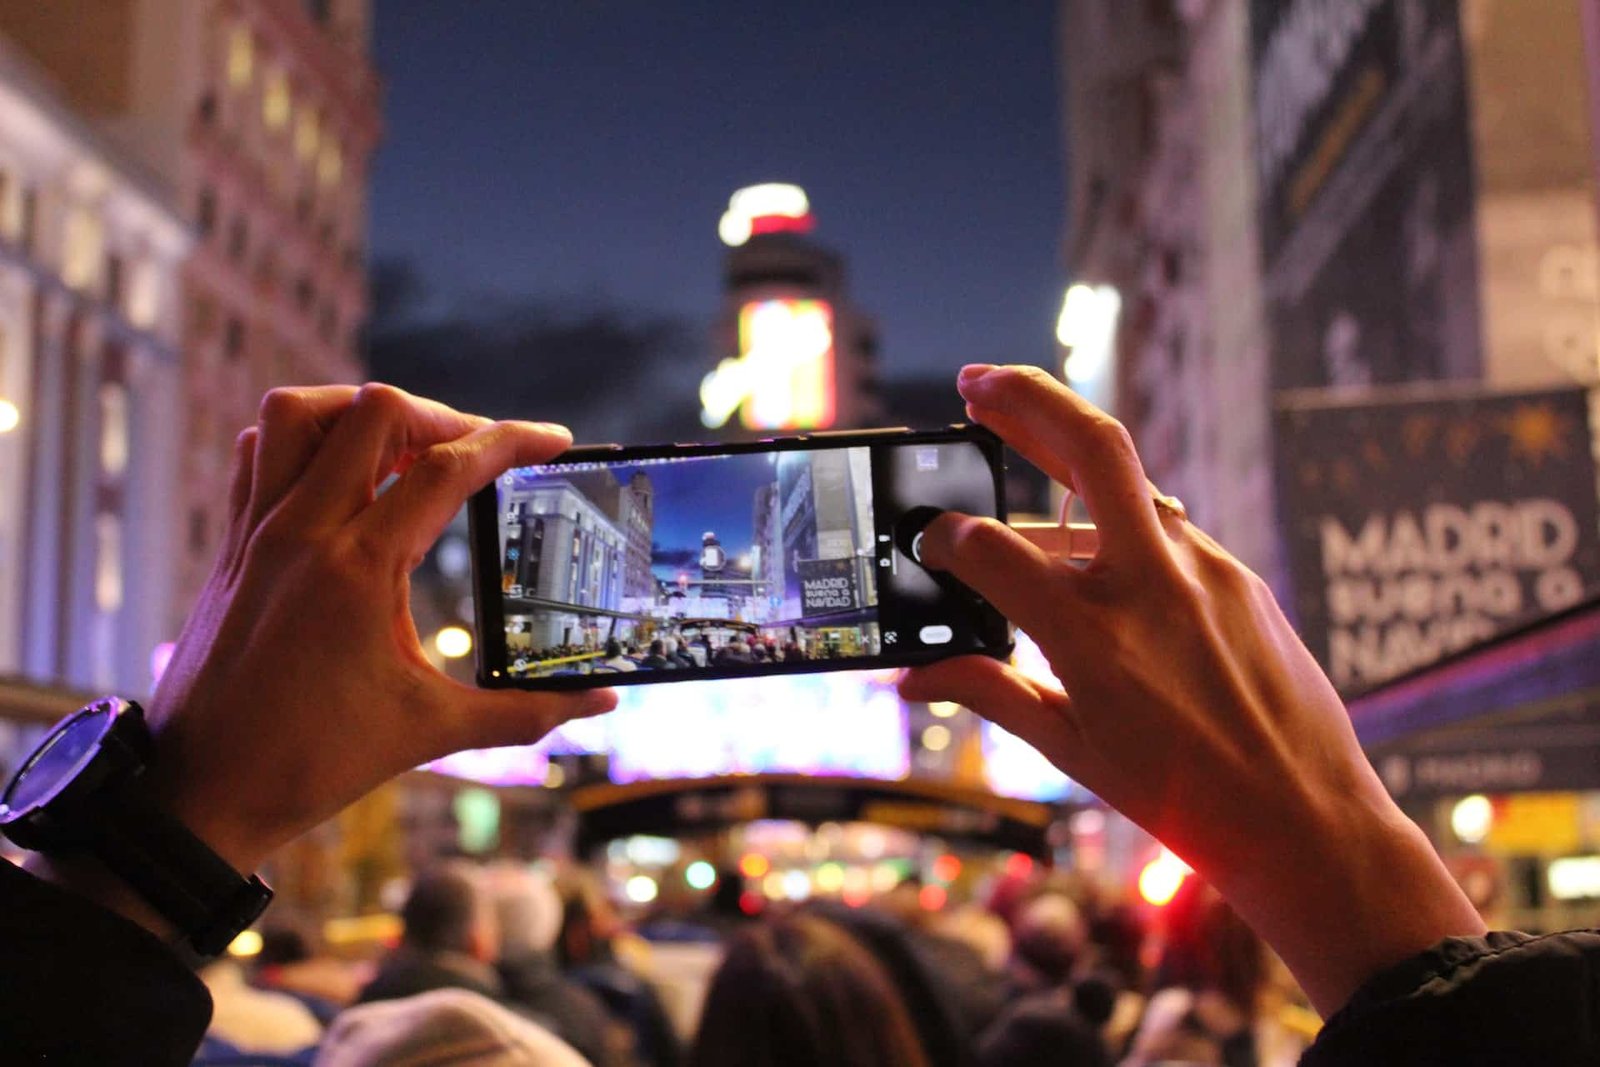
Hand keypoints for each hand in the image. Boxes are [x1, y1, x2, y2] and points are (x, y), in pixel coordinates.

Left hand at [137, 384, 614, 872]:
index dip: (511, 440)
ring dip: (362, 413)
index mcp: (359, 568)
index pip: (446, 469)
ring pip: (302, 412)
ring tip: (405, 449)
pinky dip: (305, 441)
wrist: (201, 793)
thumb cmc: (311, 762)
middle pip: (376, 412)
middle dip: (442, 417)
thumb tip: (600, 707)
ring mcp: (258, 531)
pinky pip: (260, 453)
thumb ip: (525, 714)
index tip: (552, 439)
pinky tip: (341, 475)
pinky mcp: (231, 545)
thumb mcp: (431, 733)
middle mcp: (303, 532)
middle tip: (476, 453)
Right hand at [899, 365, 1481, 1016]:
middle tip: (976, 381)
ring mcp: (1207, 572)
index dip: (948, 538)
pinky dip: (1123, 532)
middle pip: (1091, 447)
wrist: (1308, 823)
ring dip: (1068, 474)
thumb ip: (989, 692)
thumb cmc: (1181, 799)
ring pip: (1128, 491)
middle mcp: (1153, 586)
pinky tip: (1102, 559)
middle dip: (1026, 398)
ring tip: (1021, 479)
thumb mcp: (1071, 750)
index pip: (994, 550)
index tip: (930, 539)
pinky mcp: (1242, 578)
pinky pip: (1168, 531)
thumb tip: (913, 679)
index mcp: (1094, 638)